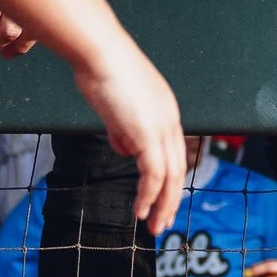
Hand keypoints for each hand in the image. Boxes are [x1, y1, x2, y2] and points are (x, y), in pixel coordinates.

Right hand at [69, 33, 186, 230]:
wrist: (98, 51)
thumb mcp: (115, 106)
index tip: (160, 199)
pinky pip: (154, 174)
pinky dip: (149, 196)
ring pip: (170, 176)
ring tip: (153, 225)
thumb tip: (124, 149)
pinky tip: (140, 210)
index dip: (168, 179)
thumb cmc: (101, 69)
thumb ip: (122, 129)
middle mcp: (170, 120)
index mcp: (166, 110)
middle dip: (170, 200)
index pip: (173, 152)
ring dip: (162, 204)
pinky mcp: (148, 134)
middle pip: (178, 168)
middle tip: (162, 222)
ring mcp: (162, 127)